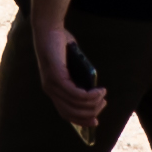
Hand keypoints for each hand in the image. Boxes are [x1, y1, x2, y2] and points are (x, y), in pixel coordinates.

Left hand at [33, 19, 110, 137]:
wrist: (48, 28)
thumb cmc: (60, 43)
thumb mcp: (73, 63)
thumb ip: (80, 76)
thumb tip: (92, 90)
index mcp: (52, 89)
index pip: (66, 113)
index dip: (81, 121)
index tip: (95, 122)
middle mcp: (50, 90)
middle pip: (72, 113)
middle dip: (90, 113)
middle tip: (103, 104)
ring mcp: (52, 85)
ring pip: (75, 104)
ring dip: (93, 103)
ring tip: (103, 95)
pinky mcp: (56, 77)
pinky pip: (75, 94)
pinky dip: (89, 95)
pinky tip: (99, 90)